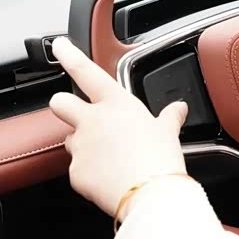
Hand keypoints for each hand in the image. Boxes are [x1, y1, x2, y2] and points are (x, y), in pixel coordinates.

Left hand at [49, 38, 187, 216]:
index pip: (87, 72)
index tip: (59, 45)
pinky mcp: (76, 173)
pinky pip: (78, 170)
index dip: (70, 56)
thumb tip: (179, 109)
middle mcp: (93, 121)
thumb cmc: (161, 159)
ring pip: (70, 140)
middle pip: (59, 103)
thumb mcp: (168, 132)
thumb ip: (169, 117)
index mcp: (116, 104)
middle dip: (63, 105)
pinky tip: (109, 180)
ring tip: (108, 159)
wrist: (151, 194)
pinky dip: (90, 174)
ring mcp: (81, 147)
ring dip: (83, 145)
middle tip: (78, 116)